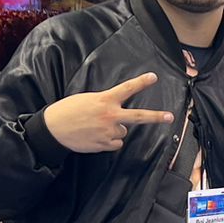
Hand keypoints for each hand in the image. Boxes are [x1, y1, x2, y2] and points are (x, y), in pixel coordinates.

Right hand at [42, 72, 172, 152]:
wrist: (54, 129)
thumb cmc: (68, 110)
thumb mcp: (88, 99)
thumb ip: (105, 103)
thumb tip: (117, 113)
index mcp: (105, 100)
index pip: (127, 89)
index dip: (141, 82)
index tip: (153, 77)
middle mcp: (110, 116)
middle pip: (138, 117)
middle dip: (155, 117)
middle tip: (169, 117)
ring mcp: (108, 132)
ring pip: (122, 131)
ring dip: (114, 130)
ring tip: (96, 127)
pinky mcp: (104, 145)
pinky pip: (116, 143)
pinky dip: (109, 141)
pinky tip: (96, 136)